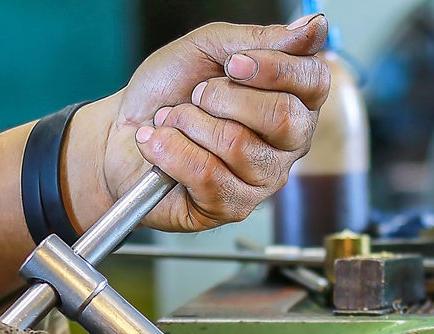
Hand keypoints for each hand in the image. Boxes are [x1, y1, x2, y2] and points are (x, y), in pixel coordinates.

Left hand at [64, 14, 330, 231]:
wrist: (119, 133)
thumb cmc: (166, 91)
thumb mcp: (208, 48)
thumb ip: (260, 39)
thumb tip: (315, 28)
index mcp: (291, 99)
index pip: (314, 82)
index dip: (277, 69)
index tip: (234, 63)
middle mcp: (285, 144)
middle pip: (282, 117)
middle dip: (224, 97)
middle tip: (197, 95)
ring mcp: (262, 180)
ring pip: (238, 146)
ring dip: (189, 124)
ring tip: (174, 122)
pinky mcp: (232, 207)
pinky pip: (208, 175)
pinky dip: (171, 151)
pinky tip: (162, 146)